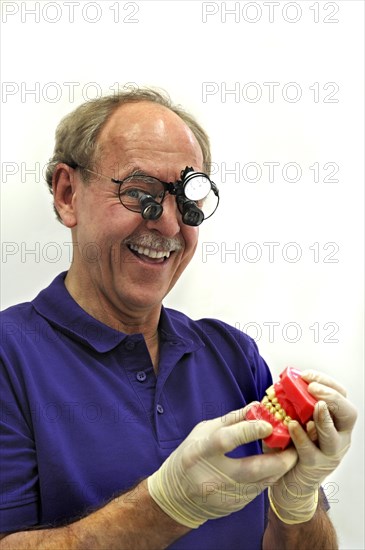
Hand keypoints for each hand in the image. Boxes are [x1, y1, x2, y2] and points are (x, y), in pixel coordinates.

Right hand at [148, 405, 297, 527]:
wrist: (176, 497)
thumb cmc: (189, 456)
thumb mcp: (203, 431)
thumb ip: (231, 420)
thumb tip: (256, 406)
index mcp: (201, 452)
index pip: (228, 440)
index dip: (250, 431)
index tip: (269, 424)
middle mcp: (213, 476)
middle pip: (253, 468)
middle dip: (279, 458)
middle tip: (293, 447)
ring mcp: (224, 495)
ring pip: (261, 482)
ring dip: (279, 468)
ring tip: (290, 454)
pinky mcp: (234, 506)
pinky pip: (258, 490)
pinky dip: (268, 477)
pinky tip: (275, 466)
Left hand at [268, 369, 357, 523]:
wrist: (288, 481)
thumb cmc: (292, 445)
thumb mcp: (294, 420)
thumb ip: (291, 405)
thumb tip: (278, 385)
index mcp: (335, 420)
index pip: (341, 395)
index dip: (327, 382)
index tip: (307, 375)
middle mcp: (339, 436)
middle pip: (348, 413)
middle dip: (332, 397)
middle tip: (313, 388)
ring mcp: (329, 453)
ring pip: (334, 436)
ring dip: (324, 419)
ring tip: (315, 405)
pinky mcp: (314, 466)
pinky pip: (311, 451)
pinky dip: (302, 437)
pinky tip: (292, 426)